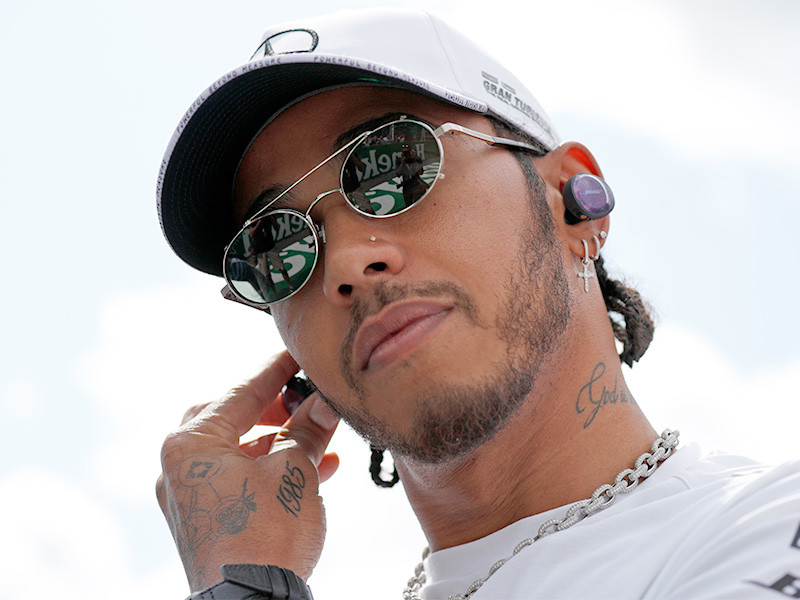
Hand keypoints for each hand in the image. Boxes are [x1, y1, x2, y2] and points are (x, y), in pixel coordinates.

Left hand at [156, 351, 339, 590]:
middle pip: (231, 418)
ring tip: (319, 439)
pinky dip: (271, 470)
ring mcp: (189, 496)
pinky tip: (314, 470)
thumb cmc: (265, 536)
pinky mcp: (205, 520)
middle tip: (303, 401)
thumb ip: (307, 430)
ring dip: (280, 442)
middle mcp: (180, 466)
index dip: (276, 373)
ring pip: (238, 451)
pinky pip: (238, 480)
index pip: (241, 393)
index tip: (295, 356)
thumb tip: (322, 405)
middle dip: (273, 409)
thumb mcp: (294, 471)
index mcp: (191, 444)